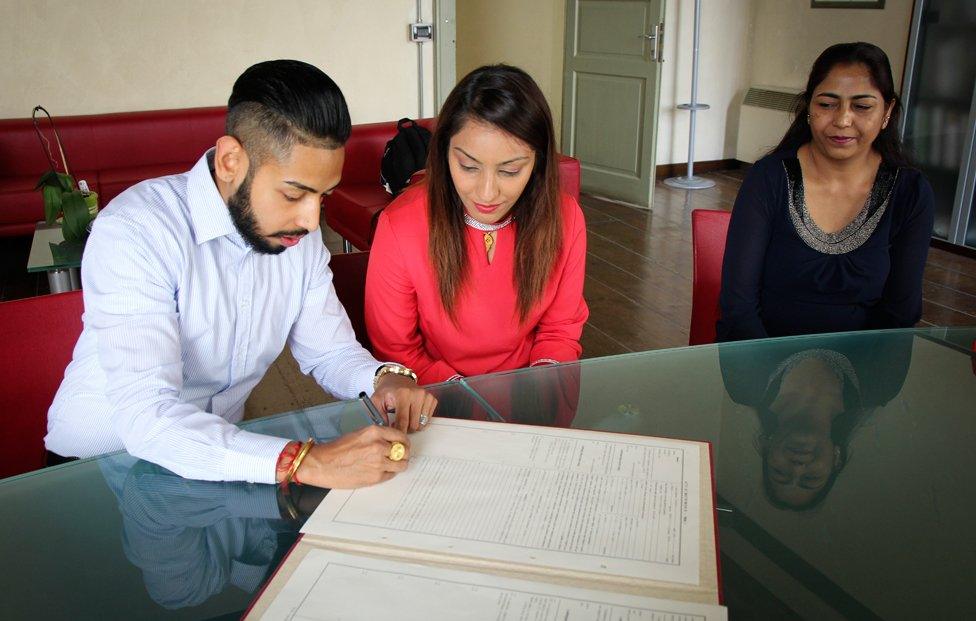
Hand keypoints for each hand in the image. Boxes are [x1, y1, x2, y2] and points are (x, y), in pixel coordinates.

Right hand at [292, 426, 410, 488]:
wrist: (322, 464)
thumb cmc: (338, 449)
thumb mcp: (360, 434)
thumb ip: (377, 437)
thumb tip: (392, 443)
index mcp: (375, 432)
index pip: (401, 436)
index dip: (404, 442)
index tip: (404, 445)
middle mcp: (379, 446)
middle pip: (404, 451)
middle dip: (403, 454)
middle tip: (399, 456)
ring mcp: (379, 462)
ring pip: (401, 465)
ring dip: (398, 465)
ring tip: (391, 465)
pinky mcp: (375, 477)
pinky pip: (391, 475)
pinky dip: (389, 473)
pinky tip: (379, 471)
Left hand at [372, 373, 437, 432]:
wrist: (397, 379)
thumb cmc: (387, 391)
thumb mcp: (376, 401)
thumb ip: (378, 416)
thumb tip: (386, 431)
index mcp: (403, 394)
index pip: (403, 421)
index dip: (398, 431)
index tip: (394, 434)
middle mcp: (417, 394)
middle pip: (413, 424)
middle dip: (405, 428)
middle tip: (398, 424)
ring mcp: (426, 396)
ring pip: (422, 424)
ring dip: (413, 425)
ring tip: (405, 419)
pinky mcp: (432, 399)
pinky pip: (428, 419)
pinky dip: (420, 420)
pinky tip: (413, 415)